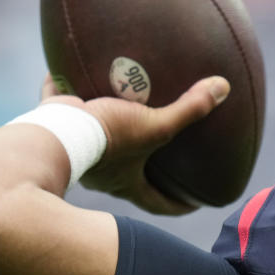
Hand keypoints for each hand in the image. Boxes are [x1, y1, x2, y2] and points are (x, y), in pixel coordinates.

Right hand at [38, 72, 229, 214]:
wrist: (51, 133)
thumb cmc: (107, 138)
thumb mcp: (154, 125)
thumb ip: (189, 109)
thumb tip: (224, 88)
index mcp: (125, 181)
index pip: (157, 203)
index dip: (178, 205)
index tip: (195, 203)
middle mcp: (99, 172)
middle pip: (125, 173)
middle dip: (141, 165)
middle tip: (158, 156)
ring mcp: (73, 151)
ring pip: (91, 141)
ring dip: (105, 128)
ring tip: (118, 110)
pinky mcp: (51, 126)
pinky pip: (58, 103)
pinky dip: (62, 87)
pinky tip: (67, 69)